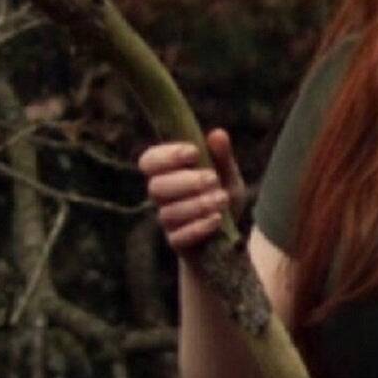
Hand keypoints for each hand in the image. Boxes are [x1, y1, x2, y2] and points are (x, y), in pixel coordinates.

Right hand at [139, 128, 249, 263]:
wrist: (229, 237)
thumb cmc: (221, 198)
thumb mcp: (227, 175)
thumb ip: (222, 157)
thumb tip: (217, 134)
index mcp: (167, 174)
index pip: (149, 161)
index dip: (167, 156)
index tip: (194, 152)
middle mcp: (161, 197)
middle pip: (155, 187)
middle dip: (186, 182)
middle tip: (212, 179)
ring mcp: (167, 221)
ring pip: (169, 213)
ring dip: (197, 204)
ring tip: (222, 199)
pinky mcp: (176, 243)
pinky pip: (179, 237)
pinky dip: (199, 227)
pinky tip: (217, 219)